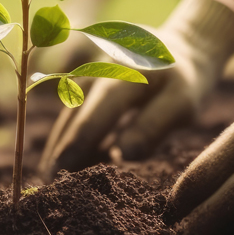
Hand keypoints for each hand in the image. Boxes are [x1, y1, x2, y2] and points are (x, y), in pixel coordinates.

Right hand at [40, 0, 233, 177]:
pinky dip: (68, 134)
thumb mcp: (182, 103)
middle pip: (74, 114)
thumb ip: (153, 126)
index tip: (62, 174)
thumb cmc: (183, 82)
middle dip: (60, 150)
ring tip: (53, 177)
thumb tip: (121, 155)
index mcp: (125, 73)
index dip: (76, 145)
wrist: (181, 47)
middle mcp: (99, 69)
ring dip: (59, 144)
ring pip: (69, 112)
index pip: (94, 114)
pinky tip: (66, 159)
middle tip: (49, 186)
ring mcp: (89, 72)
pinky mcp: (86, 80)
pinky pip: (73, 110)